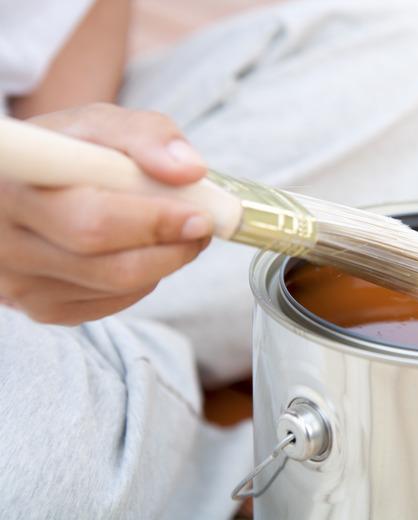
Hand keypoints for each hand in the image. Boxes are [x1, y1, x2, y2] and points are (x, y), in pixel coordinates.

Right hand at [0, 103, 212, 324]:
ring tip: (179, 233)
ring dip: (165, 262)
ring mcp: (19, 284)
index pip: (93, 222)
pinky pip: (111, 304)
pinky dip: (143, 280)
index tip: (198, 215)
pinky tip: (142, 252)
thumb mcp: (100, 125)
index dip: (153, 222)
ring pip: (117, 288)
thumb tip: (190, 171)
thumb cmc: (68, 152)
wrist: (26, 187)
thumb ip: (147, 136)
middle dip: (173, 248)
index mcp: (15, 186)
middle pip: (110, 265)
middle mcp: (5, 242)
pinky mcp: (40, 309)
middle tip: (203, 226)